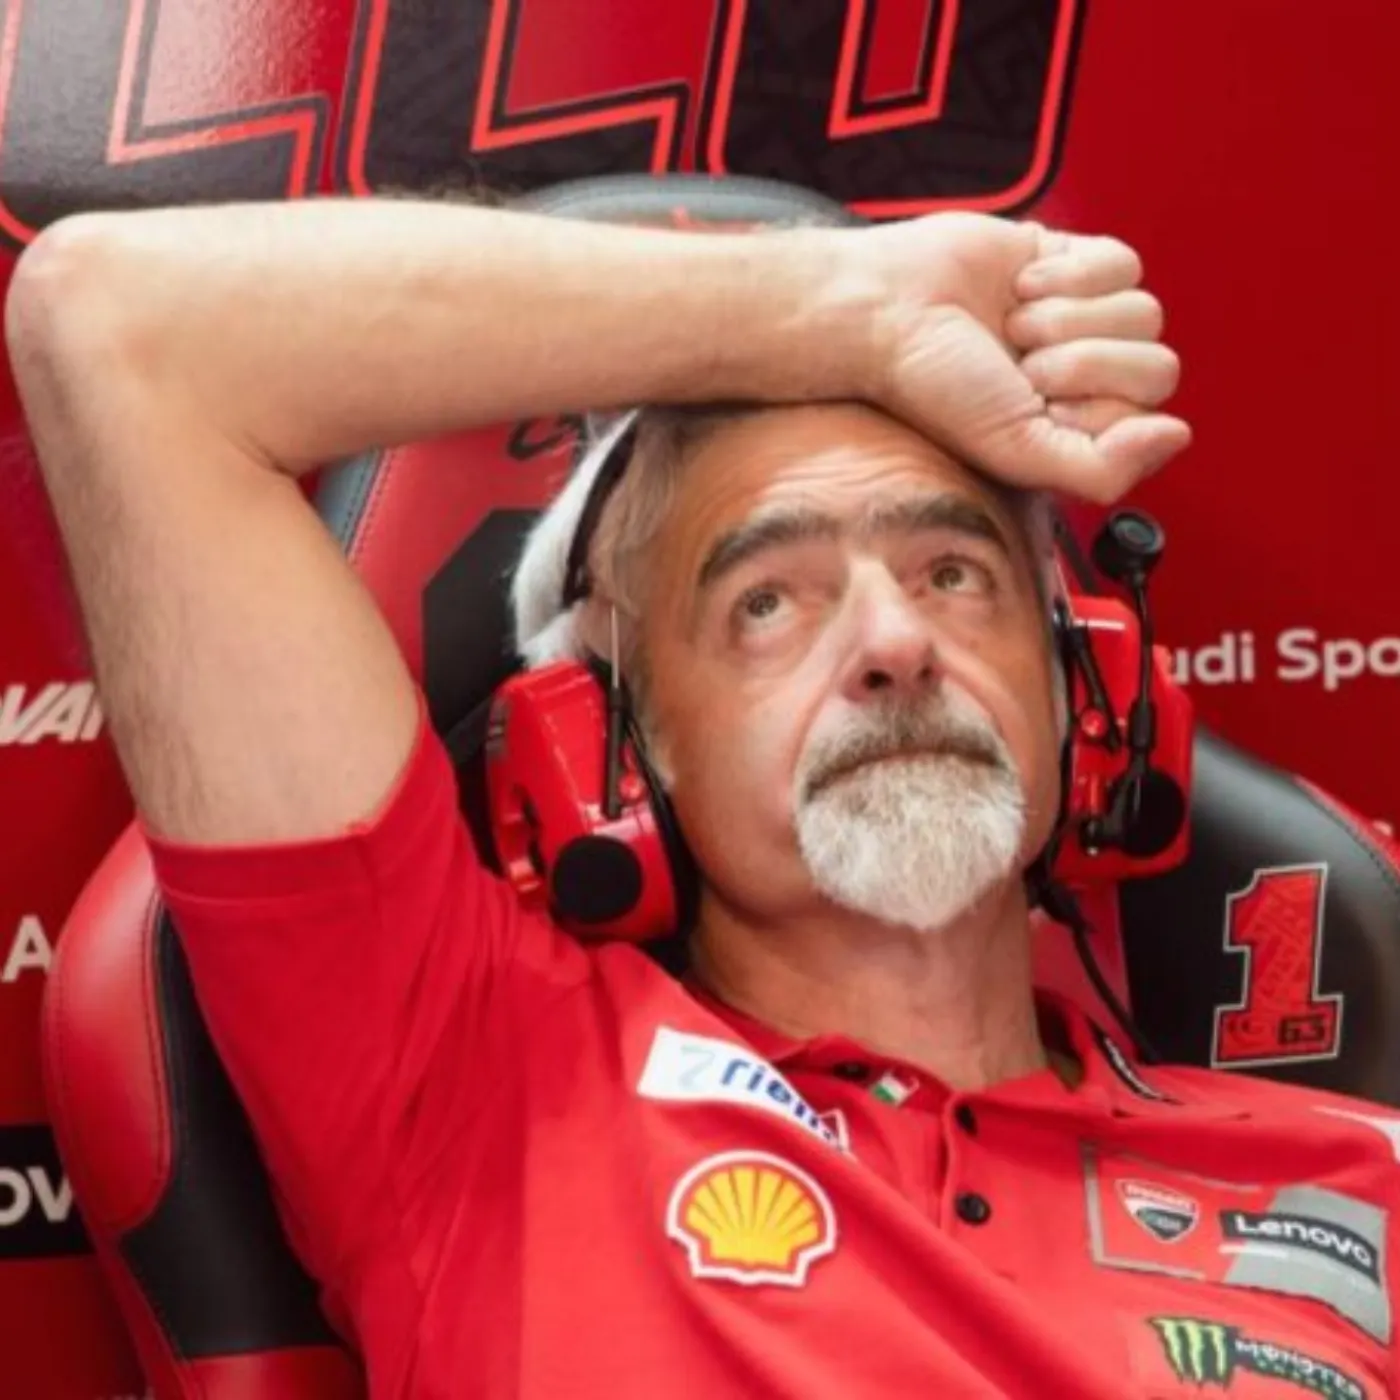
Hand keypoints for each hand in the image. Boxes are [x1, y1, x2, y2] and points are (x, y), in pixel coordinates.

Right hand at [833, 213, 1189, 503]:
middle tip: (1020, 364)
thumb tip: (1176, 435)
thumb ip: (1100, 470)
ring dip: (1068, 318)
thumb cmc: (935, 387)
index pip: (1146, 420)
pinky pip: (1125, 264)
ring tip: (1015, 325)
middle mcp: (1089, 379)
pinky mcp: (1077, 262)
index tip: (1033, 405)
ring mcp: (1086, 320)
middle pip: (1157, 367)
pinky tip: (1023, 286)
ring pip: (1145, 314)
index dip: (1092, 408)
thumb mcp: (1017, 452)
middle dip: (1081, 363)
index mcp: (1078, 430)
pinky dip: (1071, 274)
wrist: (889, 312)